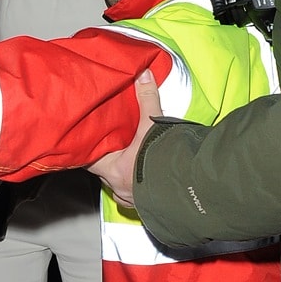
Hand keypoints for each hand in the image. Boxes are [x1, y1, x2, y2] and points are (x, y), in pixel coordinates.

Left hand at [86, 69, 162, 207]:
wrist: (194, 187)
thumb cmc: (165, 160)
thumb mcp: (152, 125)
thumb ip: (146, 99)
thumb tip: (142, 74)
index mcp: (112, 169)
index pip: (88, 161)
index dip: (87, 150)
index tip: (87, 141)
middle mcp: (119, 188)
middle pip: (104, 173)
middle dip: (108, 161)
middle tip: (111, 147)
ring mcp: (133, 200)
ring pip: (119, 186)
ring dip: (123, 175)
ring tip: (127, 162)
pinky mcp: (148, 207)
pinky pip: (136, 198)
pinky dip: (138, 188)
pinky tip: (145, 179)